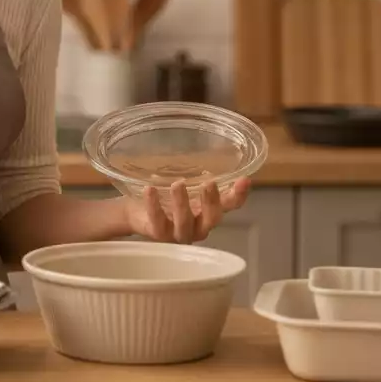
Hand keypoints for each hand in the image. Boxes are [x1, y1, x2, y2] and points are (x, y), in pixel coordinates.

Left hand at [124, 178, 250, 243]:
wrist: (135, 213)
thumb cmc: (165, 198)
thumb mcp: (183, 186)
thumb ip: (195, 176)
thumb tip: (204, 147)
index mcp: (207, 213)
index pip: (229, 206)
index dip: (239, 195)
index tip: (245, 180)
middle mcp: (197, 226)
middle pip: (211, 219)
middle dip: (212, 201)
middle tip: (210, 183)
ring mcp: (178, 234)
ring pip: (184, 222)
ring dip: (182, 203)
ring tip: (178, 184)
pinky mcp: (157, 234)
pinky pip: (157, 220)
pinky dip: (154, 205)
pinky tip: (150, 189)